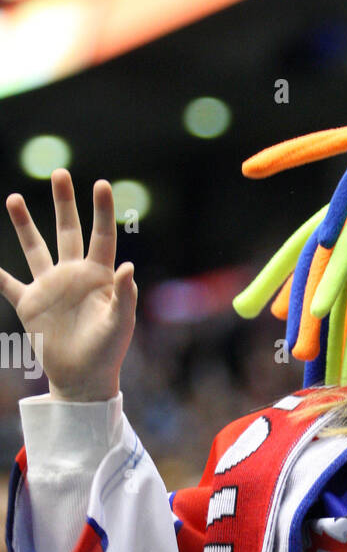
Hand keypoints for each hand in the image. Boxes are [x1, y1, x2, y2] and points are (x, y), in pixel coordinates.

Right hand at [0, 169, 135, 400]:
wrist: (83, 379)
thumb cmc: (108, 352)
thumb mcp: (120, 324)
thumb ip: (124, 295)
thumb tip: (129, 266)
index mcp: (99, 276)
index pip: (101, 237)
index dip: (102, 211)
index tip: (102, 184)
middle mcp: (73, 275)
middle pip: (67, 231)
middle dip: (64, 203)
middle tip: (61, 172)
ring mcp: (50, 287)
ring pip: (35, 248)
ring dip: (24, 225)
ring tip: (12, 198)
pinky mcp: (30, 305)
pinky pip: (8, 285)